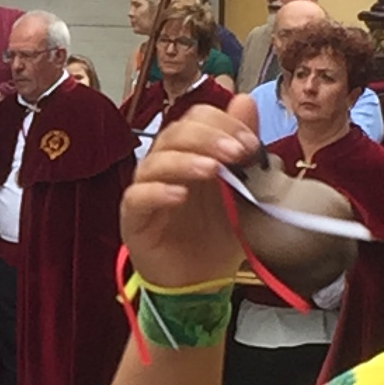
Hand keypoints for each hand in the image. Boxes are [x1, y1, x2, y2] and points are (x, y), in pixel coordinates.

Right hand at [124, 97, 261, 290]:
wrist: (203, 283)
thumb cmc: (218, 235)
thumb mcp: (244, 192)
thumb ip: (243, 148)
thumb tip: (245, 101)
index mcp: (192, 153)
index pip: (197, 118)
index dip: (222, 123)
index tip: (249, 142)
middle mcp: (166, 166)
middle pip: (175, 133)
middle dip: (208, 138)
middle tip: (236, 152)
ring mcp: (147, 191)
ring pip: (156, 161)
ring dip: (186, 160)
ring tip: (212, 170)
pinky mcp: (134, 219)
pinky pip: (138, 197)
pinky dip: (158, 192)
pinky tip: (179, 195)